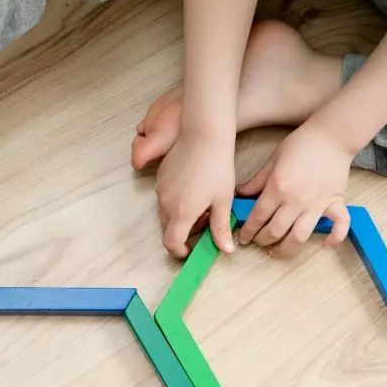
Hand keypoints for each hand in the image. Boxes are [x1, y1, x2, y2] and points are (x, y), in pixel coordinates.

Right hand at [155, 131, 237, 257]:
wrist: (204, 135)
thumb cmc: (217, 167)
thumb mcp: (223, 201)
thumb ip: (221, 228)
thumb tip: (225, 249)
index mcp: (182, 212)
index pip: (171, 243)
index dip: (179, 251)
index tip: (190, 250)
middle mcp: (166, 202)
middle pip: (168, 229)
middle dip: (183, 232)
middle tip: (205, 222)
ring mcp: (161, 188)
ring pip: (166, 212)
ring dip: (180, 215)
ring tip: (204, 202)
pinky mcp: (161, 176)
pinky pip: (165, 196)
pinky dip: (176, 201)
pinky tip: (195, 188)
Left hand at [236, 123, 352, 257]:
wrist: (331, 135)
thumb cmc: (301, 144)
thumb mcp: (273, 159)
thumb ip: (257, 181)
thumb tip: (239, 194)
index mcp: (278, 188)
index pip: (258, 217)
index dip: (248, 231)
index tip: (243, 238)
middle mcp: (296, 200)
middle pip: (276, 231)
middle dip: (262, 240)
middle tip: (258, 242)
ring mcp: (317, 204)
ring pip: (300, 237)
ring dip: (286, 249)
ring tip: (278, 251)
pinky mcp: (335, 203)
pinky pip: (338, 226)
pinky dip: (334, 238)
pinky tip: (325, 245)